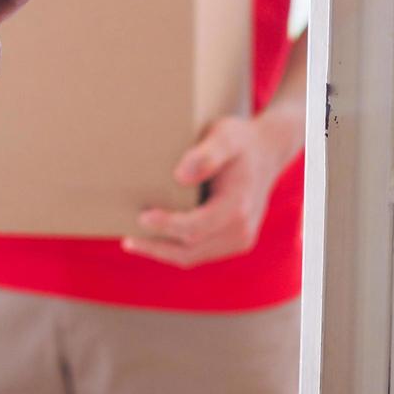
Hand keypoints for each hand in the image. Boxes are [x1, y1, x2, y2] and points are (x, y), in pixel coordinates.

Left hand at [121, 115, 295, 268]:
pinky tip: (154, 238)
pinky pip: (199, 253)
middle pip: (190, 251)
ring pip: (192, 257)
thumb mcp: (225, 136)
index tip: (142, 216)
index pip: (196, 227)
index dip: (167, 225)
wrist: (267, 152)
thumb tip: (180, 176)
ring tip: (133, 241)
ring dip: (162, 251)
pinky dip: (175, 248)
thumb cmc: (240, 141)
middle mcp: (241, 230)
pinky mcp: (234, 242)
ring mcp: (239, 240)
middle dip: (156, 247)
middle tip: (127, 239)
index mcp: (238, 207)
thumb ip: (206, 154)